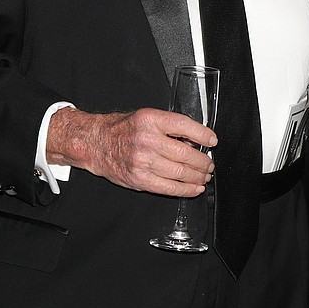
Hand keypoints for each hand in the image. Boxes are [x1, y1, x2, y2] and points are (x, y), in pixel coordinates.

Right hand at [47, 106, 215, 195]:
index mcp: (150, 120)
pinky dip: (186, 190)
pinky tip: (194, 188)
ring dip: (198, 176)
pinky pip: (169, 188)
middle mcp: (147, 140)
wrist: (96, 144)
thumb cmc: (122, 130)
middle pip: (185, 153)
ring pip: (180, 173)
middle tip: (209, 163)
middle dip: (203, 161)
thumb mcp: (146, 117)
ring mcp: (143, 161)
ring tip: (204, 175)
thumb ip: (169, 127)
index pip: (184, 126)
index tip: (212, 141)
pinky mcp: (140, 179)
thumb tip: (196, 140)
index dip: (203, 135)